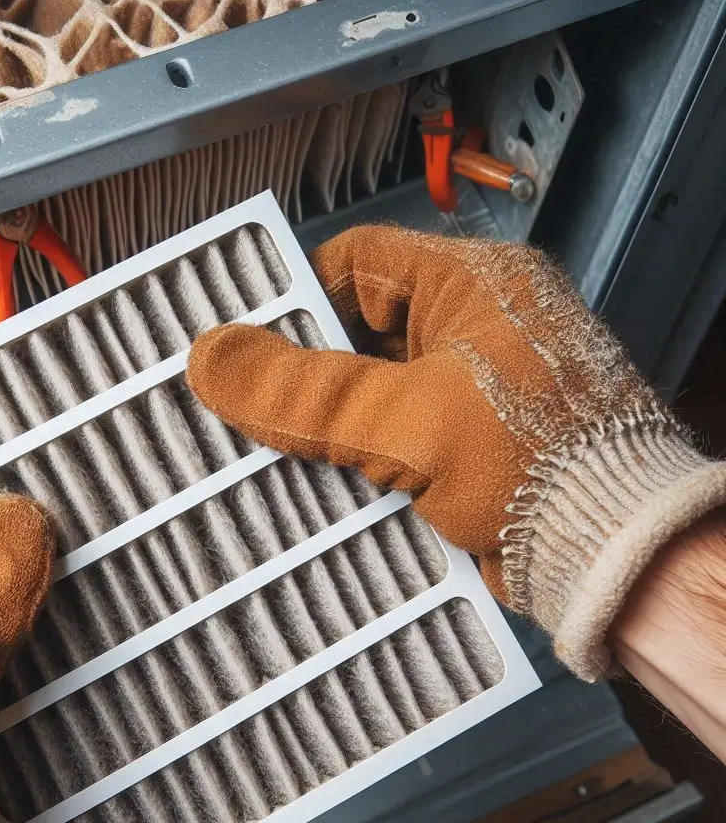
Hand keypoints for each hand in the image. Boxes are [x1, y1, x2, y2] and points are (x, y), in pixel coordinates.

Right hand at [187, 226, 725, 679]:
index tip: (237, 333)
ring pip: (369, 395)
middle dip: (299, 373)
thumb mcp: (406, 419)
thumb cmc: (532, 464)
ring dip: (323, 426)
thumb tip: (210, 358)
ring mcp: (472, 392)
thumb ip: (304, 391)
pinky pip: (390, 441)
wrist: (612, 558)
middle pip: (356, 335)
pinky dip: (353, 462)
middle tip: (234, 399)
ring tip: (253, 446)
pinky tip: (307, 487)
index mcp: (472, 285)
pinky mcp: (468, 449)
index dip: (292, 295)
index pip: (357, 264)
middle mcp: (472, 328)